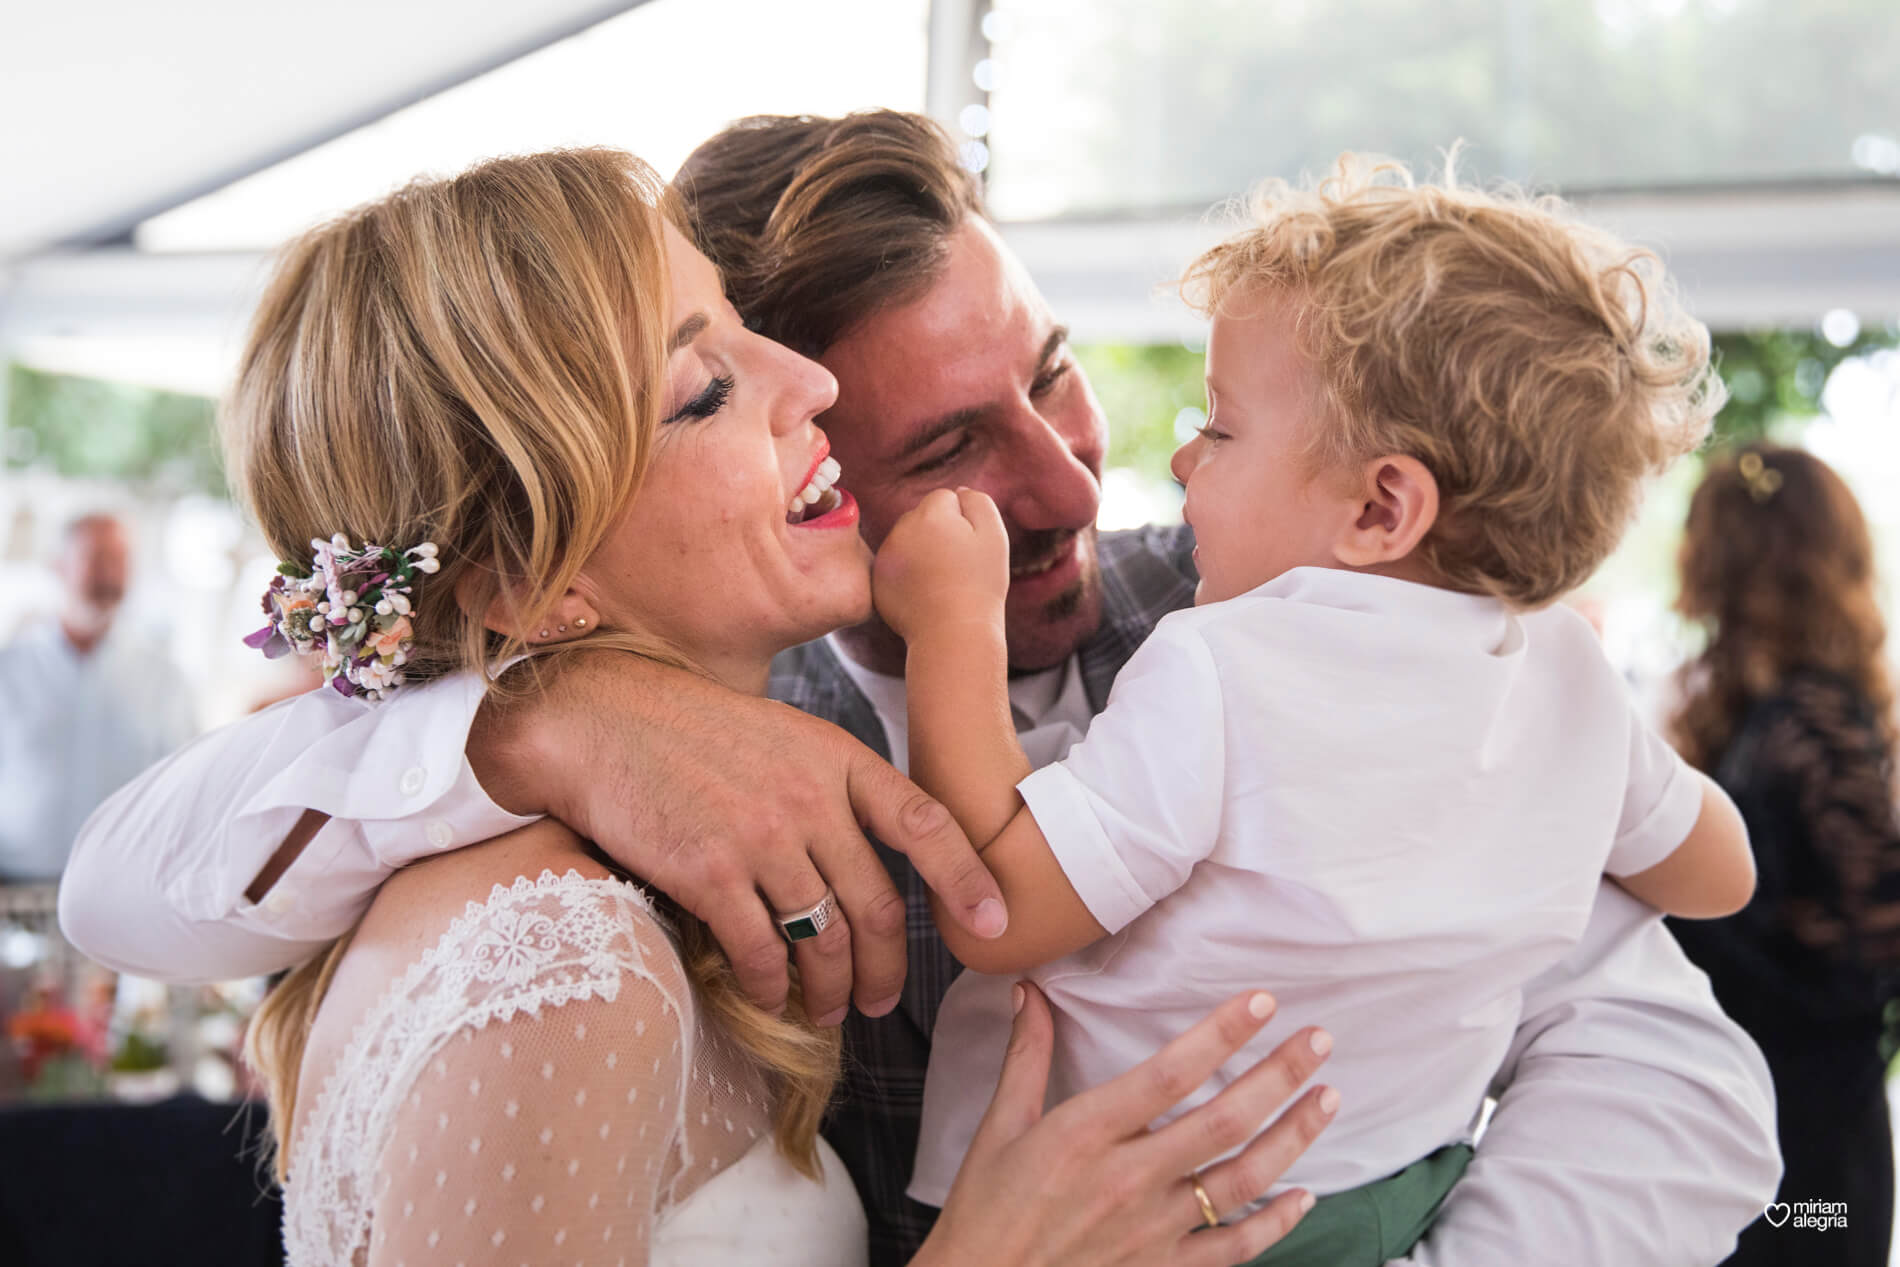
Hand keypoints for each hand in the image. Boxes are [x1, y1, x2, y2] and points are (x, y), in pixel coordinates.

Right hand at [469, 651, 1008, 1023]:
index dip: (969, 878)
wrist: (601, 721)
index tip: (996, 922)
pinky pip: (760, 951)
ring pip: (824, 938)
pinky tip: (770, 996)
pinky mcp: (709, 871)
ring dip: (830, 990)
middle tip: (877, 999)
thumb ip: (832, 787)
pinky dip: (772, 986)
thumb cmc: (692, 732)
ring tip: (826, 1011)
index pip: (926, 823)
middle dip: (886, 967)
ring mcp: (760, 836)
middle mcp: (810, 798)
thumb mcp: (784, 735)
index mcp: (839, 759)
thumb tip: (867, 860)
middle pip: (877, 905)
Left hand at [873, 487, 1008, 643]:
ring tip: (941, 581)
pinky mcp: (878, 581)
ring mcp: (886, 556)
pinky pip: (896, 566)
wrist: (953, 633)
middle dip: (938, 532)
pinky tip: (925, 593)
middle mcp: (901, 529)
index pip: (945, 499)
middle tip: (956, 566)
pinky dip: (908, 575)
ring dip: (921, 551)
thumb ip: (978, 502)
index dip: (963, 522)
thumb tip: (959, 492)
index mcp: (931, 513)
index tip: (969, 549)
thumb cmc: (980, 585)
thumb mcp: (994, 536)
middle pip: (921, 517)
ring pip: (907, 540)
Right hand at [918, 985, 1335, 1266]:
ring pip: (1242, 1179)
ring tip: (1326, 1099)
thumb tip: (1029, 989)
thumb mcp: (999, 1126)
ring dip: (1292, 1137)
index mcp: (1085, 1133)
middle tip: (1319, 1040)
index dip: (1222, 1034)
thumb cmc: (986, 1210)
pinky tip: (1304, 1195)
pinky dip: (1276, 1223)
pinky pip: (1234, 1247)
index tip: (1262, 1002)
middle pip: (1223, 1120)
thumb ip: (1025, 1054)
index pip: (1170, 1073)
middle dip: (1278, 1076)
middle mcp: (1127, 1178)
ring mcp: (1151, 1230)